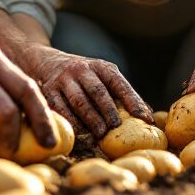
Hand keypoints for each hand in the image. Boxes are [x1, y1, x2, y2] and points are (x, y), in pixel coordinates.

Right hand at [30, 47, 150, 137]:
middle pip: (99, 92)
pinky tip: (79, 132)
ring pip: (79, 101)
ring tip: (100, 134)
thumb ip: (121, 94)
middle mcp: (82, 70)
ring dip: (91, 119)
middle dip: (109, 111)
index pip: (120, 84)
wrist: (45, 60)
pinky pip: (60, 108)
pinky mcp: (48, 89)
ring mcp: (64, 79)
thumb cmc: (83, 76)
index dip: (134, 101)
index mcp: (101, 67)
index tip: (145, 119)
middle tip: (116, 128)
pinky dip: (70, 121)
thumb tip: (149, 116)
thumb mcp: (101, 76)